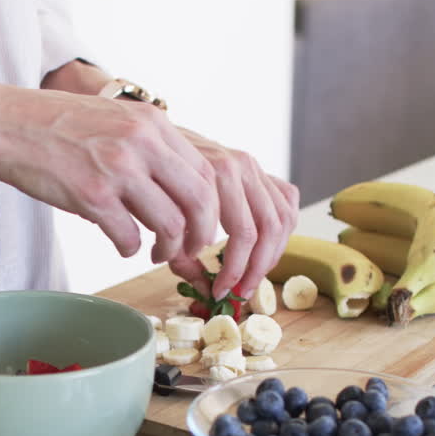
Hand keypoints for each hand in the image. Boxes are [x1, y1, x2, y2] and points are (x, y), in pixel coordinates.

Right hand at [0, 89, 219, 264]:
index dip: (211, 209)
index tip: (201, 226)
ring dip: (167, 248)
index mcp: (152, 123)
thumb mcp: (117, 119)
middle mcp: (141, 143)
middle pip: (199, 201)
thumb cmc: (58, 126)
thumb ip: (149, 145)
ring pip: (169, 224)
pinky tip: (122, 245)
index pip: (206, 173)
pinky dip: (130, 248)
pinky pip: (128, 236)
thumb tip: (179, 190)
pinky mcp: (91, 194)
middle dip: (199, 235)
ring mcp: (117, 168)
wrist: (8, 124)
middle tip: (189, 249)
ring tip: (154, 252)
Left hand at [169, 129, 299, 300]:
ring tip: (253, 276)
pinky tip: (266, 247)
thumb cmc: (152, 183)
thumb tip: (205, 290)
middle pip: (267, 228)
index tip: (220, 292)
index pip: (243, 234)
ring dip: (272, 253)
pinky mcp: (259, 168)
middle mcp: (240, 166)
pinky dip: (282, 226)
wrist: (148, 142)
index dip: (235, 271)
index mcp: (216, 175)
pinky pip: (286, 199)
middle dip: (256, 268)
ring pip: (283, 217)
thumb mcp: (159, 221)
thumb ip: (181, 257)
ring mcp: (253, 165)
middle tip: (241, 292)